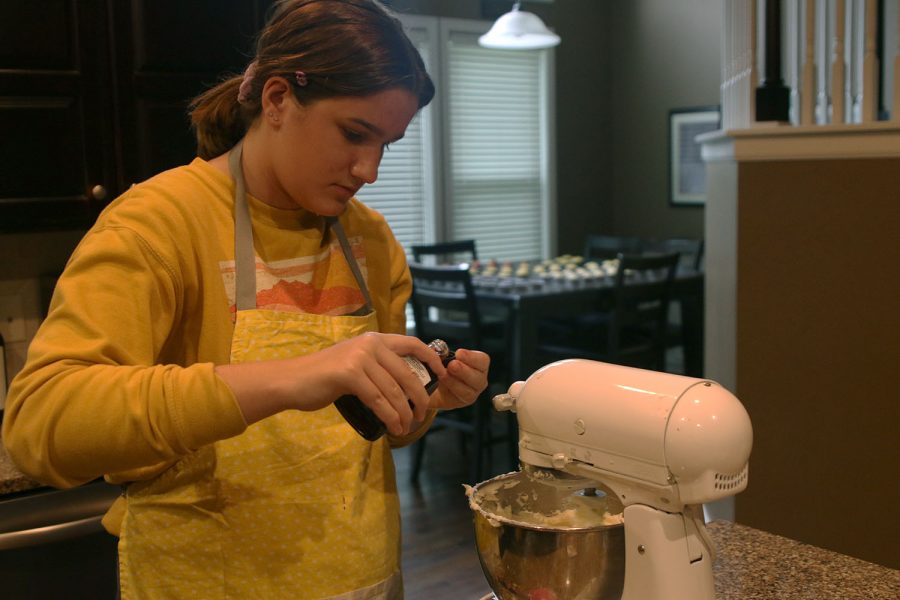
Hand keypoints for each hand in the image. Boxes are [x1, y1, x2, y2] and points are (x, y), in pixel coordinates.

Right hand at [216, 332, 447, 435]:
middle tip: (421, 416)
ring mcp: (360, 357)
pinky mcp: (350, 374)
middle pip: (407, 374)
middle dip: (419, 398)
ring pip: (394, 391)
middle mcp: (370, 344)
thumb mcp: (356, 363)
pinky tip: (394, 427)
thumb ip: (377, 367)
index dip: (432, 359)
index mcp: (375, 339)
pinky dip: (390, 417)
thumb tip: (404, 385)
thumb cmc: (324, 377)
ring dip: (404, 414)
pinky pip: (379, 400)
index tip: (443, 375)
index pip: (413, 344)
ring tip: (407, 428)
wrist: (293, 381)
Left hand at [429, 348, 489, 410]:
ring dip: (454, 382)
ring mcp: (473, 392)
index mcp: (479, 364)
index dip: (471, 357)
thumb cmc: (443, 366)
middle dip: (464, 370)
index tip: (459, 353)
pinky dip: (450, 389)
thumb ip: (442, 353)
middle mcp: (479, 379)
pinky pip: (460, 397)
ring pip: (469, 390)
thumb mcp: (442, 357)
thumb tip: (437, 349)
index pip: (482, 360)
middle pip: (478, 377)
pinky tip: (442, 383)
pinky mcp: (464, 401)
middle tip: (452, 365)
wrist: (434, 384)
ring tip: (443, 375)